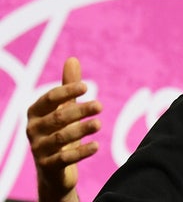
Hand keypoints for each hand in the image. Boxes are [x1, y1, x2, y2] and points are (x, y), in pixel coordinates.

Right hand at [26, 57, 102, 201]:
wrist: (54, 171)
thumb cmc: (59, 132)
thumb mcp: (64, 109)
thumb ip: (68, 87)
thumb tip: (72, 59)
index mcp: (35, 112)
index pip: (50, 98)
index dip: (67, 91)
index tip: (87, 87)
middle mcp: (33, 130)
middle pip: (58, 118)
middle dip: (79, 111)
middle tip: (100, 105)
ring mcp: (39, 149)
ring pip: (62, 138)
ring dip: (82, 129)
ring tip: (99, 124)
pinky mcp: (48, 166)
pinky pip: (65, 158)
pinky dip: (81, 151)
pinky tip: (97, 146)